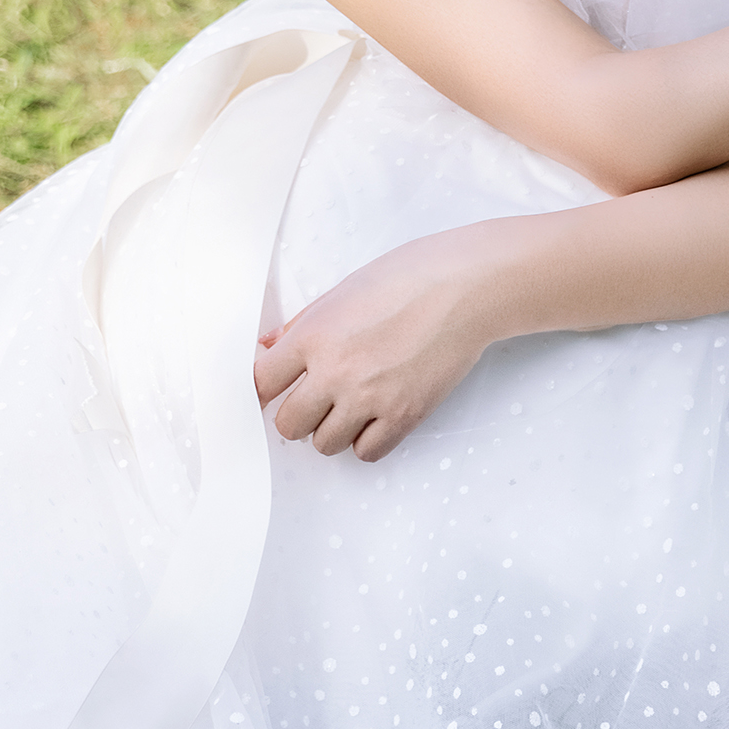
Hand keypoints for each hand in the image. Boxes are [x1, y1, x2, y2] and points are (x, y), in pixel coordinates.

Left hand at [253, 229, 496, 461]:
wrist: (465, 288)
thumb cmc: (409, 277)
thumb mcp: (344, 290)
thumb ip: (303, 323)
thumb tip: (270, 346)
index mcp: (314, 335)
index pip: (263, 382)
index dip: (267, 388)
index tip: (275, 391)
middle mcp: (335, 372)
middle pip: (288, 424)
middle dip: (298, 414)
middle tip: (315, 400)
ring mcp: (369, 398)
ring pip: (324, 444)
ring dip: (331, 430)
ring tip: (350, 407)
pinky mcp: (403, 416)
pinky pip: (366, 452)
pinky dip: (366, 440)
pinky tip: (375, 417)